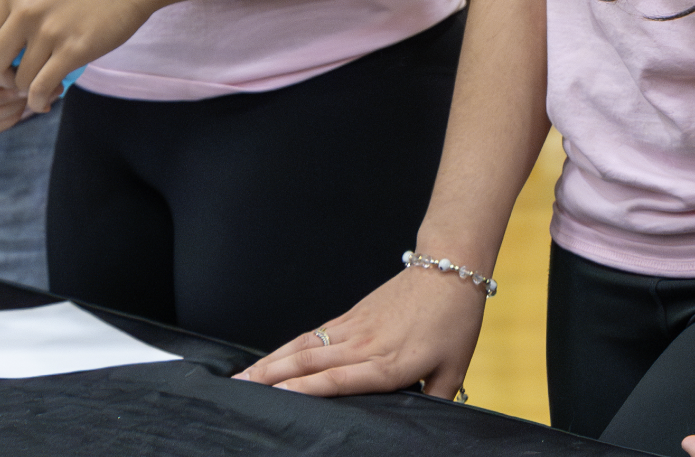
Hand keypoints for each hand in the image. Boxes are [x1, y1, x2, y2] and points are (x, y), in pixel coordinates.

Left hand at [0, 0, 160, 111]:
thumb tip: (3, 54)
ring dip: (26, 91)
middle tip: (19, 82)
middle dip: (3, 79)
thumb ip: (20, 12)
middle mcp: (26, 11)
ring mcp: (50, 31)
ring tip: (40, 89)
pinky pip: (42, 86)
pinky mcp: (74, 50)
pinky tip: (44, 101)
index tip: (6, 67)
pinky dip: (38, 100)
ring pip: (20, 79)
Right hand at [238, 260, 487, 398]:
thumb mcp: (453, 369)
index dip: (306, 389)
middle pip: (311, 362)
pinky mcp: (351, 315)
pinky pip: (314, 334)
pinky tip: (272, 358)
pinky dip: (288, 347)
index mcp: (390, 364)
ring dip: (272, 361)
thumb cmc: (454, 322)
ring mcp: (355, 328)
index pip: (340, 380)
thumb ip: (435, 400)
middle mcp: (365, 346)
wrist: (448, 269)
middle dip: (273, 377)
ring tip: (243, 376)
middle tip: (240, 390)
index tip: (276, 396)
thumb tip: (426, 425)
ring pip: (305, 346)